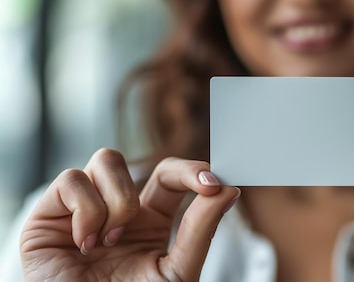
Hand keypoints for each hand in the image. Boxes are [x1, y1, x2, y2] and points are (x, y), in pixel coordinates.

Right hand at [20, 148, 239, 281]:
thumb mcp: (175, 272)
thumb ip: (200, 231)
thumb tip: (228, 190)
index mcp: (149, 222)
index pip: (171, 178)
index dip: (192, 171)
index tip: (213, 183)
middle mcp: (116, 209)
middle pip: (143, 159)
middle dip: (170, 173)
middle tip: (180, 202)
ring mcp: (82, 208)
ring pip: (107, 159)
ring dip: (119, 201)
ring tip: (111, 241)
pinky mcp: (49, 215)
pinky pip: (71, 181)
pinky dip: (85, 210)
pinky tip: (85, 244)